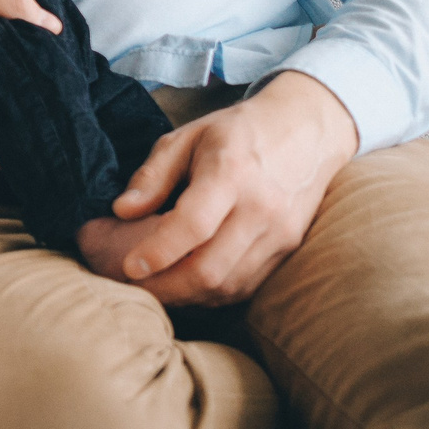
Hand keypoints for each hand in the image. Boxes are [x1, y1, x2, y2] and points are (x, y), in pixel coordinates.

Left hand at [103, 71, 357, 305]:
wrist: (307, 132)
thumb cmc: (236, 132)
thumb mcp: (186, 137)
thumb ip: (152, 175)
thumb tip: (122, 211)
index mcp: (231, 173)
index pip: (194, 224)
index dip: (159, 251)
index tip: (129, 267)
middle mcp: (260, 208)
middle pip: (210, 268)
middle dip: (167, 287)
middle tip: (133, 287)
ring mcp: (280, 233)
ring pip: (229, 285)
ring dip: (188, 296)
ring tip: (156, 289)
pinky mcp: (290, 248)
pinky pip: (248, 285)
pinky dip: (215, 293)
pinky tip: (190, 287)